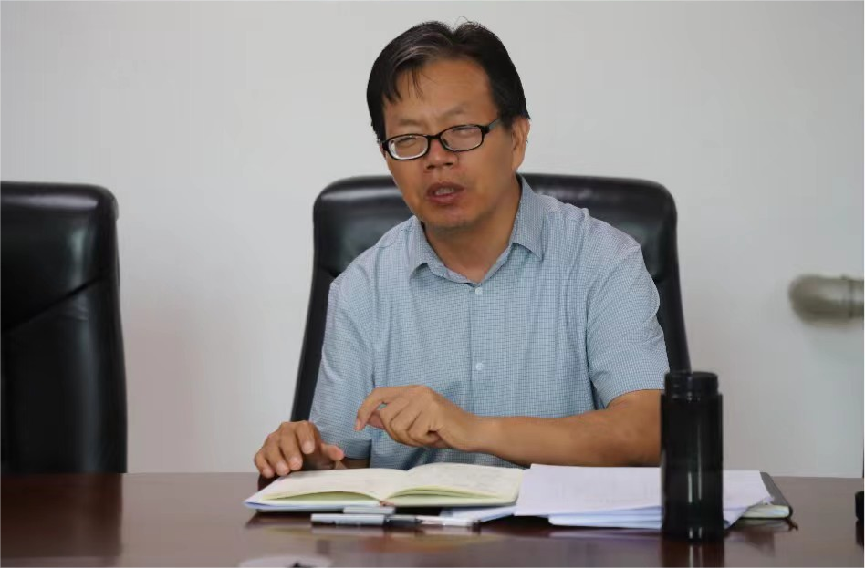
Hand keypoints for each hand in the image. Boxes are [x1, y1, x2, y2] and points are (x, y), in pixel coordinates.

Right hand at [254, 420, 345, 477]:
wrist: (301, 464)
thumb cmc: (313, 456)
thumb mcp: (323, 454)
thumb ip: (329, 452)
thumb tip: (340, 454)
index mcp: (302, 428)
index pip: (303, 428)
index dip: (306, 438)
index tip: (309, 450)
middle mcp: (285, 431)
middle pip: (285, 437)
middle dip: (290, 451)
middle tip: (296, 466)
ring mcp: (272, 441)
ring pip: (271, 446)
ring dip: (276, 459)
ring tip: (284, 472)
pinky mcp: (262, 453)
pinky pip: (259, 456)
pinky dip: (263, 465)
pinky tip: (269, 473)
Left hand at [355, 386, 479, 450]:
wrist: (473, 432)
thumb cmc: (444, 430)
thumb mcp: (414, 424)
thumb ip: (393, 418)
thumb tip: (370, 417)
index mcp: (411, 391)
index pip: (378, 394)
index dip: (365, 409)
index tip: (358, 426)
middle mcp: (417, 391)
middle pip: (387, 416)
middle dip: (396, 434)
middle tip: (416, 437)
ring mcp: (426, 399)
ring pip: (398, 427)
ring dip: (411, 439)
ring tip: (428, 436)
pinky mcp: (433, 411)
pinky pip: (414, 434)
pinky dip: (423, 441)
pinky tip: (436, 436)